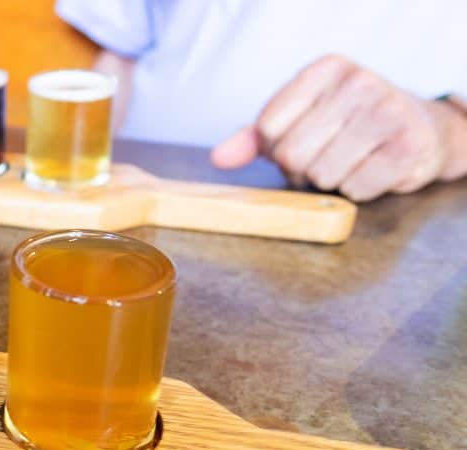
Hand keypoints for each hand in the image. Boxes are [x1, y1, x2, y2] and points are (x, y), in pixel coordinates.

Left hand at [212, 55, 466, 201]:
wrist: (420, 130)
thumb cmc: (348, 127)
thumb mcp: (299, 120)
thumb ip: (255, 138)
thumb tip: (218, 158)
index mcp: (325, 69)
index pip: (267, 127)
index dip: (276, 149)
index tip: (301, 141)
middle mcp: (360, 82)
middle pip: (292, 154)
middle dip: (301, 169)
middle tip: (325, 158)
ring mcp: (389, 111)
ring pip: (322, 175)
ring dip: (329, 181)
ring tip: (349, 162)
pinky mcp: (410, 146)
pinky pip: (355, 189)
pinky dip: (357, 191)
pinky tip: (372, 171)